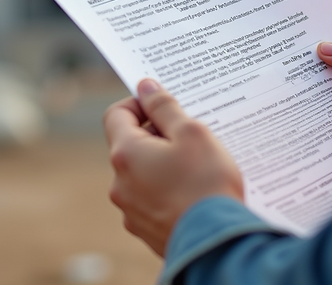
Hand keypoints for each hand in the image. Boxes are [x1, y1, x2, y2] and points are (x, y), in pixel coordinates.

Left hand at [103, 78, 243, 256]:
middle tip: (189, 138)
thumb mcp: (191, 133)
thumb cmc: (206, 184)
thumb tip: (145, 87)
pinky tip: (193, 193)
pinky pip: (152, 200)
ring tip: (196, 168)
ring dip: (162, 165)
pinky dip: (167, 191)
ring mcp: (130, 210)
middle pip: (130, 145)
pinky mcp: (145, 230)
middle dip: (157, 136)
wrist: (215, 244)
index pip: (116, 114)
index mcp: (126, 153)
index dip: (138, 104)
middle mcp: (119, 183)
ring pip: (142, 174)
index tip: (163, 105)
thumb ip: (164, 107)